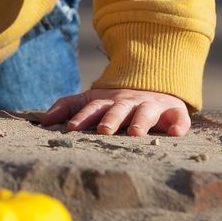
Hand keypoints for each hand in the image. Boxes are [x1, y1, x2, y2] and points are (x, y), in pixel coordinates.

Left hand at [39, 88, 190, 135]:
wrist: (153, 88)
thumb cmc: (116, 103)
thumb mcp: (91, 100)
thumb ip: (68, 107)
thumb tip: (42, 120)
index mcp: (108, 102)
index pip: (92, 108)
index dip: (82, 117)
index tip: (71, 129)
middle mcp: (129, 103)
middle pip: (118, 109)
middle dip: (111, 119)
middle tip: (104, 130)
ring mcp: (152, 106)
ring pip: (146, 112)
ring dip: (141, 121)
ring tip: (135, 133)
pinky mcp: (174, 112)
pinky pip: (179, 118)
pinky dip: (178, 124)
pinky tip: (175, 133)